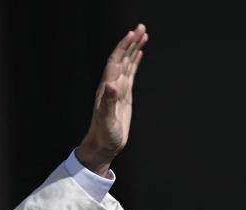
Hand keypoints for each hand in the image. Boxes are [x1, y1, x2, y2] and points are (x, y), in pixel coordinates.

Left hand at [77, 24, 147, 175]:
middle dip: (130, 42)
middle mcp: (111, 86)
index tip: (133, 34)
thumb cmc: (103, 135)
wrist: (102, 146)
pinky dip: (134, 62)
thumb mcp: (106, 120)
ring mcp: (118, 90)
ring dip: (133, 49)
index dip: (123, 47)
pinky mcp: (124, 96)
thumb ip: (108, 102)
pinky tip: (139, 54)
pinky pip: (130, 74)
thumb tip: (112, 85)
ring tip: (143, 34)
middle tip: (142, 27)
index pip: (115, 62)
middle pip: (122, 59)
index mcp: (107, 89)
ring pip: (127, 64)